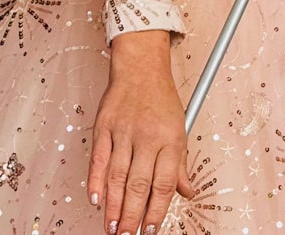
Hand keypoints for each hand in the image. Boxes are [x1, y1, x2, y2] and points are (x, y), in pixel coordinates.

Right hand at [87, 30, 191, 234]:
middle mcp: (147, 136)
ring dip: (114, 206)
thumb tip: (187, 192)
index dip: (156, 211)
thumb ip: (180, 165)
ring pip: (117, 176)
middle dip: (132, 216)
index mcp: (170, 139)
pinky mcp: (104, 126)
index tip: (151, 230)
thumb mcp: (180, 128)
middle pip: (138, 184)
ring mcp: (124, 131)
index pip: (164, 183)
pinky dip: (96, 181)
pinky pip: (99, 158)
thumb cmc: (161, 99)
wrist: (140, 67)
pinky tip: (96, 199)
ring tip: (112, 227)